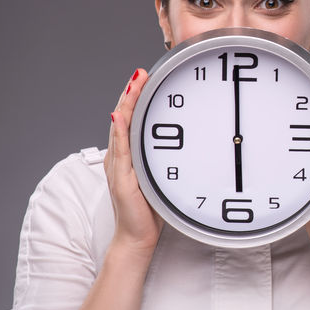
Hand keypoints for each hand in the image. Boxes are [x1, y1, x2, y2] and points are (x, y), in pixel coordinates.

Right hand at [106, 69, 162, 258]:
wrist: (138, 237)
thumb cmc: (153, 209)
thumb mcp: (163, 177)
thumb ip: (167, 159)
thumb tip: (191, 142)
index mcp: (130, 155)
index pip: (132, 119)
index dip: (136, 97)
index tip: (146, 77)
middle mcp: (121, 157)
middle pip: (124, 118)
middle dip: (131, 93)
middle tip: (140, 72)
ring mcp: (119, 166)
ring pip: (121, 129)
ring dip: (127, 105)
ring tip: (134, 84)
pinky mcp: (121, 178)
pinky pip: (121, 150)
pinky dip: (120, 132)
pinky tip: (120, 116)